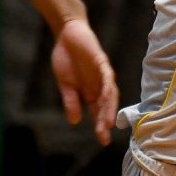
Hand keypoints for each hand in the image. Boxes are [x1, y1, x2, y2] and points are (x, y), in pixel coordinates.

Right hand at [51, 18, 118, 144]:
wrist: (66, 35)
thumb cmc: (67, 59)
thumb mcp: (65, 84)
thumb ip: (71, 101)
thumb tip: (74, 121)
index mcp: (91, 92)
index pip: (98, 112)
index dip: (100, 125)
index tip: (101, 141)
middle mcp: (99, 85)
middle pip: (106, 106)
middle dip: (105, 121)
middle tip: (104, 136)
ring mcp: (102, 74)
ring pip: (109, 94)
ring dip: (109, 107)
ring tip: (107, 122)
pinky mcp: (101, 62)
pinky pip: (107, 76)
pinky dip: (107, 86)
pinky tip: (106, 96)